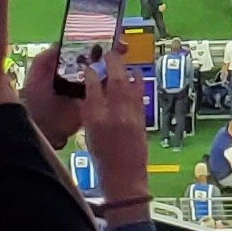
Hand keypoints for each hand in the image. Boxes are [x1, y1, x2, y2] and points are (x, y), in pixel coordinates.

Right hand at [74, 57, 152, 215]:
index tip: (89, 64)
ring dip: (125, 69)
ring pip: (129, 85)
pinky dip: (137, 82)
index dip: (91, 72)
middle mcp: (114, 115)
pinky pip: (139, 94)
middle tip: (107, 52)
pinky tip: (135, 75)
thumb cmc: (103, 159)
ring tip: (121, 60)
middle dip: (111, 62)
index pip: (93, 87)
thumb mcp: (89, 135)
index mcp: (95, 120)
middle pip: (114, 80)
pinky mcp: (142, 119)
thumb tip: (89, 92)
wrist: (125, 178)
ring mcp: (131, 116)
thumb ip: (89, 112)